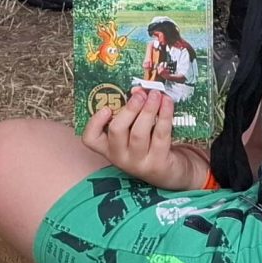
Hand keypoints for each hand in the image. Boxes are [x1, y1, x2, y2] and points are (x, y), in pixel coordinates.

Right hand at [82, 89, 203, 188]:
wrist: (171, 171)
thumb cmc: (149, 144)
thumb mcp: (134, 132)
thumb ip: (132, 114)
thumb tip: (138, 91)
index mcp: (108, 147)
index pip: (91, 139)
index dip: (94, 122)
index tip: (107, 108)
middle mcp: (120, 157)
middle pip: (117, 131)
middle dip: (129, 109)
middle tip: (140, 94)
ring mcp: (138, 163)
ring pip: (139, 133)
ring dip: (148, 110)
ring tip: (156, 95)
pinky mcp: (158, 164)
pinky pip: (160, 136)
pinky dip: (164, 116)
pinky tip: (167, 103)